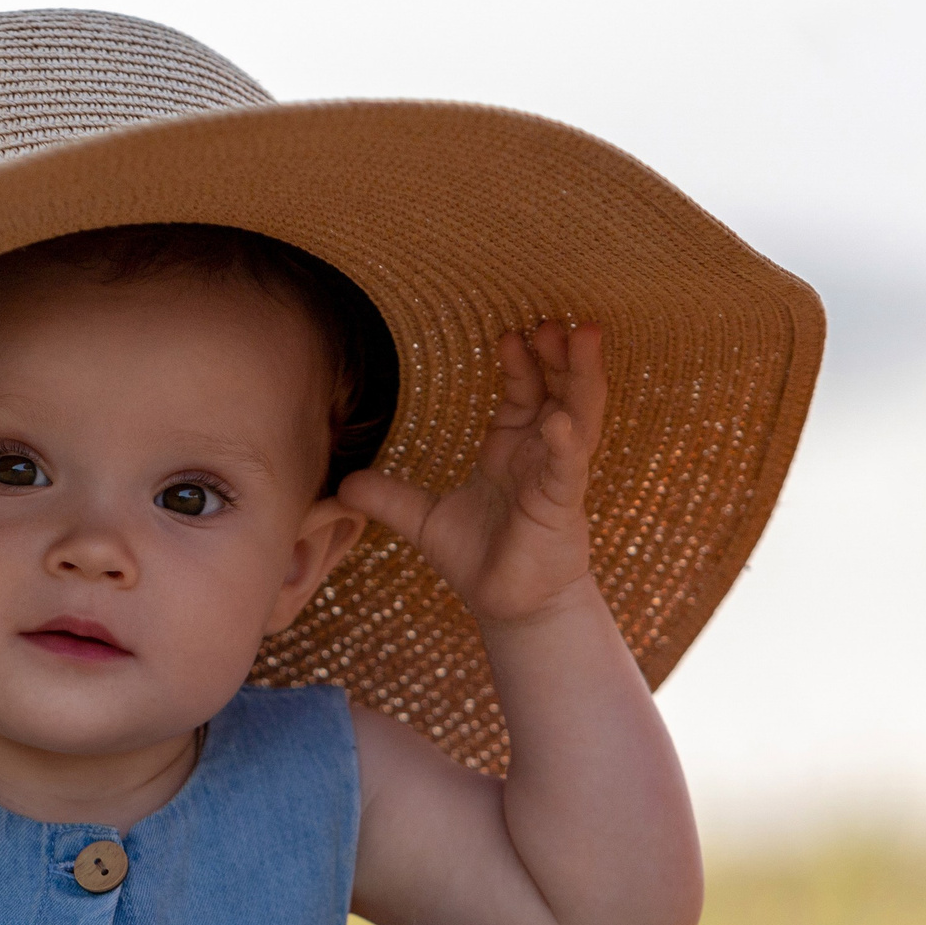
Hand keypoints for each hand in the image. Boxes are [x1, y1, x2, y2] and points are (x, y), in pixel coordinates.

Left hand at [341, 320, 601, 626]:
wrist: (508, 607)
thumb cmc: (479, 559)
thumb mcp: (423, 521)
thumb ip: (388, 498)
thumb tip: (343, 483)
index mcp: (512, 449)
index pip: (523, 392)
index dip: (520, 363)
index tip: (510, 332)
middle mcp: (541, 454)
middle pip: (559, 390)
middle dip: (560, 354)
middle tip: (554, 317)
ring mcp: (556, 476)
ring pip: (578, 415)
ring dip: (580, 376)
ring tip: (583, 335)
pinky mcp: (561, 506)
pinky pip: (568, 468)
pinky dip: (566, 442)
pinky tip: (560, 419)